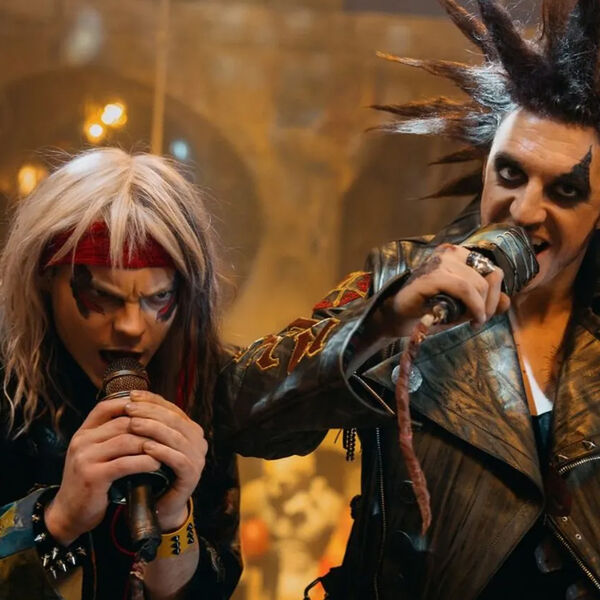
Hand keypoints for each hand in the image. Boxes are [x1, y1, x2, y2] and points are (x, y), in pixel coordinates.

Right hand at [45, 398, 160, 545]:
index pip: (106, 406)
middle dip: (148, 425)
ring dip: (150, 443)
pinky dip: (144, 462)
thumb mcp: (94, 453)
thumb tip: (142, 418)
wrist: (68, 514)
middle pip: (122, 422)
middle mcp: (82, 441)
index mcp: (83, 432)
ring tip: (166, 447)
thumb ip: (110, 437)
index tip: (152, 408)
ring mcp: (85, 458)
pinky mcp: (93, 477)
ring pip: (126, 441)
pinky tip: (157, 464)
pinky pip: (125, 464)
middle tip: (168, 429)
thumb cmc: (89, 481)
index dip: (130, 403)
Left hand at [125, 391, 207, 531]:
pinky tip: (145, 447)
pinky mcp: (193, 475)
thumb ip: (149, 423)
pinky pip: (178, 460)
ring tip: (132, 424)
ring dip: (153, 429)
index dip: (152, 400)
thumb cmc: (152, 471)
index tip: (131, 395)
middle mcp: (198, 441)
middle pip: (174, 420)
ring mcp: (198, 458)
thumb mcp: (151, 442)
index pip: (172, 408)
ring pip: (176, 437)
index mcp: (190, 429)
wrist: (160, 505)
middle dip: (150, 412)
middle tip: (129, 408)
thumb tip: (131, 397)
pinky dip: (162, 452)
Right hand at [386, 244, 509, 334]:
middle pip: (489, 276)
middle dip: (489, 303)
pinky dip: (473, 306)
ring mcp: (440, 262)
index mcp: (458, 254)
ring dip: (481, 308)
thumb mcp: (464, 305)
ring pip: (478, 284)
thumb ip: (486, 301)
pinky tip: (470, 320)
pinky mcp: (433, 276)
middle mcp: (450, 252)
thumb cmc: (430, 307)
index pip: (492, 270)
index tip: (485, 313)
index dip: (495, 294)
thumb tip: (506, 301)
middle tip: (478, 320)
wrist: (400, 314)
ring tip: (472, 321)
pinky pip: (465, 289)